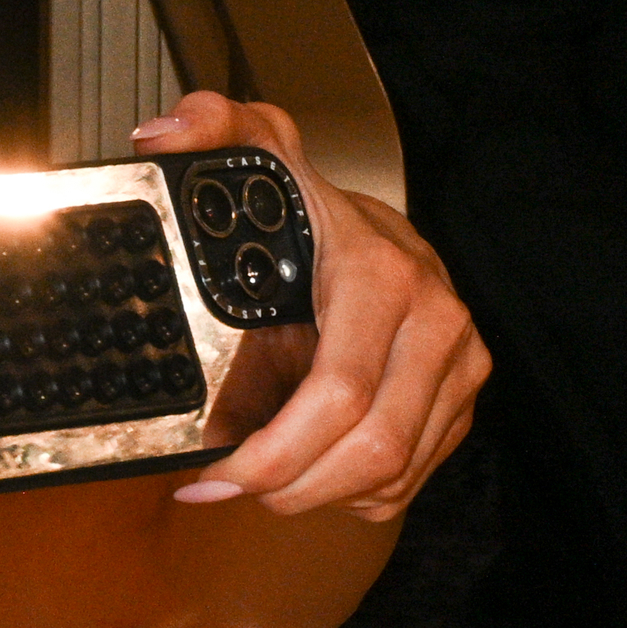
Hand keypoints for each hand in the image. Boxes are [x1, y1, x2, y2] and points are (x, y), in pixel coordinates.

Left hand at [138, 91, 484, 520]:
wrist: (379, 232)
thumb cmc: (309, 216)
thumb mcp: (259, 162)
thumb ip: (213, 133)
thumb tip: (166, 132)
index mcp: (383, 278)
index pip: (339, 393)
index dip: (273, 452)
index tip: (214, 471)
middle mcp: (436, 324)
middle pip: (371, 449)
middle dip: (289, 485)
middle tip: (226, 487)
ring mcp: (458, 368)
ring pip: (391, 475)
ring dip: (315, 494)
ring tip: (258, 482)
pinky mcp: (460, 403)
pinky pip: (407, 482)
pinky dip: (349, 494)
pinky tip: (308, 470)